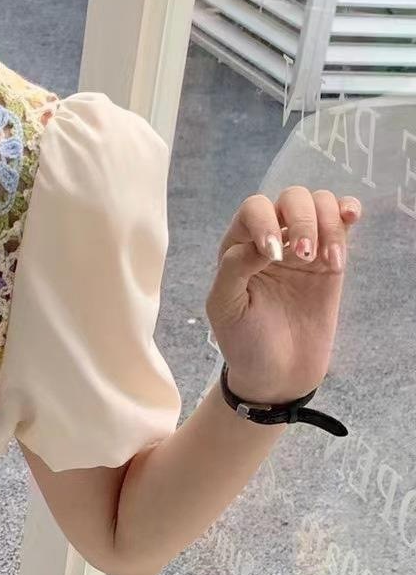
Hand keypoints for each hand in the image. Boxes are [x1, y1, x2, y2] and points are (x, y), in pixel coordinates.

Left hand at [205, 187, 362, 405]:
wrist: (277, 375)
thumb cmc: (244, 342)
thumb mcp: (225, 308)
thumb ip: (233, 268)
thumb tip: (262, 241)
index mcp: (239, 247)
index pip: (254, 210)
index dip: (265, 222)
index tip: (273, 256)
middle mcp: (272, 239)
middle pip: (292, 200)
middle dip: (301, 220)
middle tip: (304, 256)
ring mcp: (303, 247)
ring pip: (320, 205)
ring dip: (327, 222)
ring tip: (326, 261)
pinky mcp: (330, 261)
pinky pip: (342, 223)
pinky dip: (348, 213)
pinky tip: (351, 219)